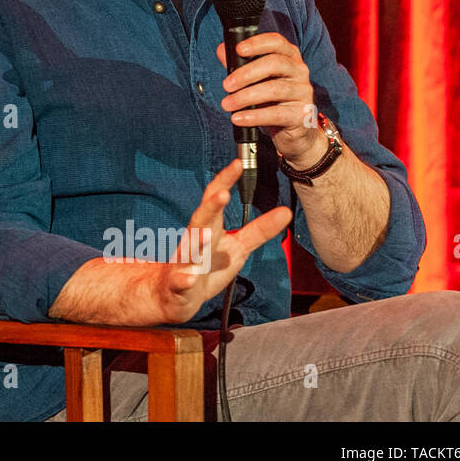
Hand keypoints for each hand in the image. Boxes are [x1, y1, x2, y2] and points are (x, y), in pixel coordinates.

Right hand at [155, 160, 291, 323]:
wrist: (173, 296)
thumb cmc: (206, 267)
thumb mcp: (237, 247)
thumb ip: (259, 230)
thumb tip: (285, 212)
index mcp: (210, 229)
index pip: (214, 200)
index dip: (225, 182)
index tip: (237, 164)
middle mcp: (195, 242)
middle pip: (201, 219)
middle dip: (210, 207)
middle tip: (222, 193)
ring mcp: (185, 263)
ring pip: (190, 249)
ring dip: (198, 240)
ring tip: (208, 234)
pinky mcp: (179, 286)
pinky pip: (180, 282)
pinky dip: (184, 279)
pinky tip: (190, 277)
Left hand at [216, 33, 324, 165]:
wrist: (293, 131)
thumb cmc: (272, 100)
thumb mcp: (255, 80)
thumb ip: (239, 64)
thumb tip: (222, 49)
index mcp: (289, 57)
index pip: (277, 42)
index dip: (258, 43)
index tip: (239, 49)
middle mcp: (300, 71)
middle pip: (275, 64)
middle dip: (246, 74)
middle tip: (226, 85)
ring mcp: (303, 92)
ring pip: (275, 90)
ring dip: (245, 97)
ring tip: (227, 105)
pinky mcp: (302, 115)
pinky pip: (277, 114)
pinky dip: (254, 116)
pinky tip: (238, 118)